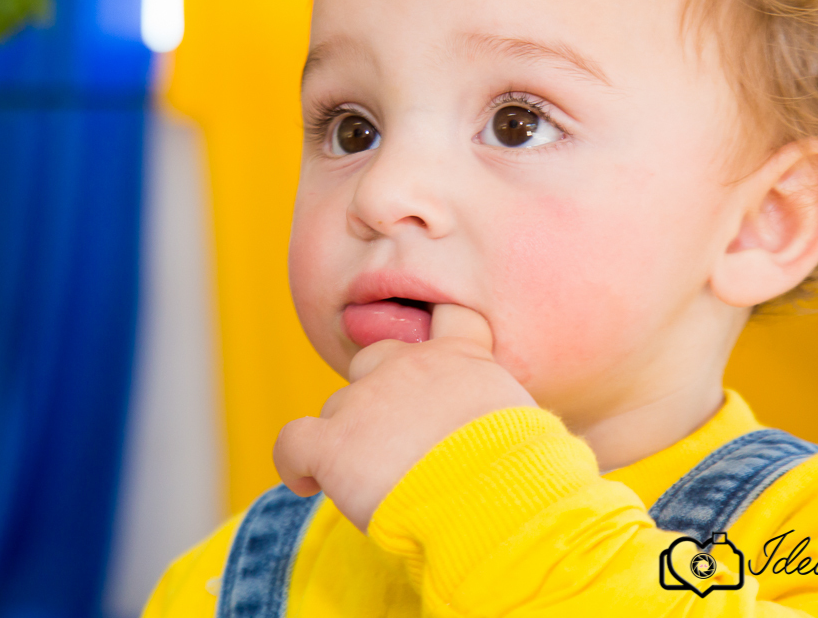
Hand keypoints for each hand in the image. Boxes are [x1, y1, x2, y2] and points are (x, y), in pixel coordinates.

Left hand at [273, 304, 537, 532]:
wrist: (492, 501)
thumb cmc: (522, 476)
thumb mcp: (525, 426)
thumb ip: (497, 413)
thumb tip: (503, 441)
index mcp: (461, 357)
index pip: (448, 316)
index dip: (432, 327)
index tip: (426, 356)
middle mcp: (408, 365)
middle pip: (373, 360)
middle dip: (378, 394)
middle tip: (397, 441)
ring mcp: (365, 400)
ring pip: (339, 408)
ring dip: (349, 439)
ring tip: (373, 483)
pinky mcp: (333, 443)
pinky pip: (292, 442)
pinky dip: (295, 463)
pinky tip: (307, 483)